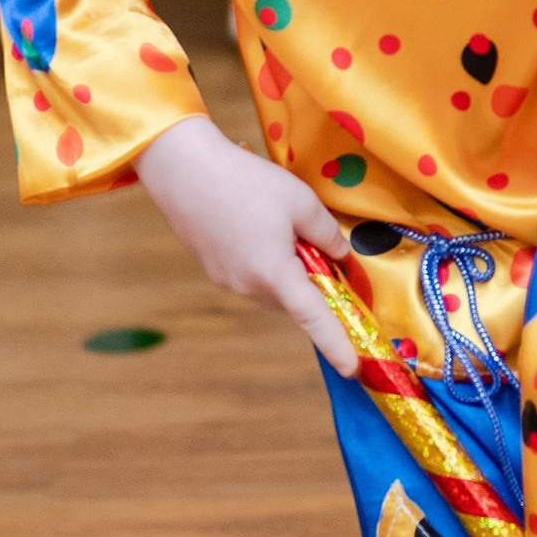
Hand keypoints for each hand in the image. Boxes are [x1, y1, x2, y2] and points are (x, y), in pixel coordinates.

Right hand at [135, 113, 354, 371]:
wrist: (184, 168)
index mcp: (274, 273)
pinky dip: (265, 263)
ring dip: (287, 271)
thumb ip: (327, 234)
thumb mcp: (301, 202)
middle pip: (294, 299)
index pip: (313, 318)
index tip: (352, 368)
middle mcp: (248, 286)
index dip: (336, 343)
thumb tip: (340, 255)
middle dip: (312, 282)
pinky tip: (258, 226)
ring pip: (272, 288)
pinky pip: (251, 276)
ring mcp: (226, 280)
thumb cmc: (245, 180)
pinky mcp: (213, 269)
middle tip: (321, 248)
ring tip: (281, 226)